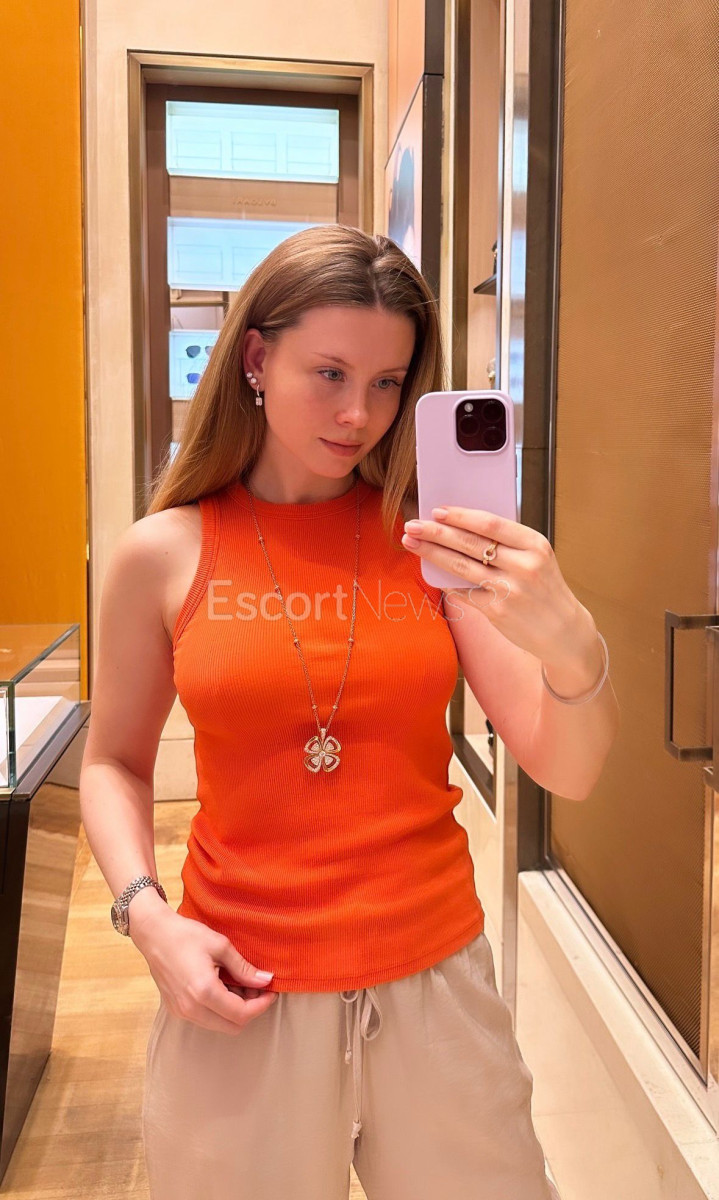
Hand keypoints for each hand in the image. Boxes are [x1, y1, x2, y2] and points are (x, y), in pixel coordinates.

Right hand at [132, 906, 277, 1034]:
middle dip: (249, 1010)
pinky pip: (204, 1019)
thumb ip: (244, 968)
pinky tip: (222, 987)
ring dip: (234, 1011)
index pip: (241, 1014)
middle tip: (256, 988)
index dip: (261, 1005)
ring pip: (219, 1025)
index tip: (270, 992)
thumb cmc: (186, 935)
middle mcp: (191, 1008)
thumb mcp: (220, 946)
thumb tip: (266, 980)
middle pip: (232, 1027)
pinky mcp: (175, 1009)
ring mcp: (181, 1011)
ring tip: (239, 985)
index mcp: (204, 992)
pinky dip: (219, 1010)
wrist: (154, 934)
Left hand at [402, 506, 596, 667]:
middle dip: (436, 531)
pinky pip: (464, 592)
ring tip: (411, 542)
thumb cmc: (544, 588)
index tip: (436, 510)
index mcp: (535, 544)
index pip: (490, 523)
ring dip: (432, 552)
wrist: (563, 631)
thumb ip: (507, 542)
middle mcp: (524, 566)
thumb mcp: (537, 557)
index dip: (459, 516)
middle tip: (412, 524)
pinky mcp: (498, 612)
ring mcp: (510, 590)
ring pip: (460, 565)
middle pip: (469, 542)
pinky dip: (446, 582)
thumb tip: (460, 525)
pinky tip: (433, 573)